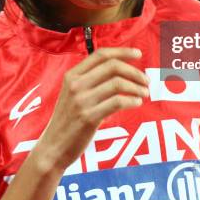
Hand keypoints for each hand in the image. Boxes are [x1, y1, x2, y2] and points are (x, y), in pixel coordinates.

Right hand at [33, 47, 149, 173]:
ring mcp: (81, 101)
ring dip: (136, 87)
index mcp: (72, 75)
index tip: (138, 54)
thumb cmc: (68, 120)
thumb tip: (121, 71)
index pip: (101, 55)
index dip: (122, 52)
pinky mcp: (89, 117)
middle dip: (134, 71)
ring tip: (144, 93)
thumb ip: (90, 81)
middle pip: (112, 66)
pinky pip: (117, 102)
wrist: (53, 147)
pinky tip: (137, 103)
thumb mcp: (72, 94)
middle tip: (146, 79)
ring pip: (117, 83)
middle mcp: (76, 85)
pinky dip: (132, 100)